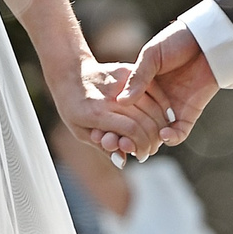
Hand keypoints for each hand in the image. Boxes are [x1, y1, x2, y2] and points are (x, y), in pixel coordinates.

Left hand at [50, 59, 169, 159]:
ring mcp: (121, 82)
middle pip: (146, 121)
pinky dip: (162, 105)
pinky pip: (154, 90)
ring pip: (153, 106)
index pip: (131, 131)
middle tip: (150, 150)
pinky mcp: (128, 71)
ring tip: (156, 137)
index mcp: (97, 113)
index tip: (140, 155)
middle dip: (152, 141)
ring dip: (160, 126)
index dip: (141, 146)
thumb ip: (103, 147)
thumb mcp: (81, 132)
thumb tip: (123, 162)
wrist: (69, 73)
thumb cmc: (73, 107)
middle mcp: (110, 97)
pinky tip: (163, 117)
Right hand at [113, 21, 217, 152]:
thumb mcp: (151, 56)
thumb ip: (137, 78)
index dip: (114, 121)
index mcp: (142, 85)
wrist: (207, 39)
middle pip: (138, 126)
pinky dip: (171, 137)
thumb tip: (120, 102)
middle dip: (127, 137)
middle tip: (115, 143)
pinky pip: (179, 133)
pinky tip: (163, 134)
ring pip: (156, 134)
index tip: (102, 129)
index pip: (125, 109)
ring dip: (147, 141)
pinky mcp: (189, 114)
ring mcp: (172, 108)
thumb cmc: (177, 41)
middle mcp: (155, 100)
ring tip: (136, 142)